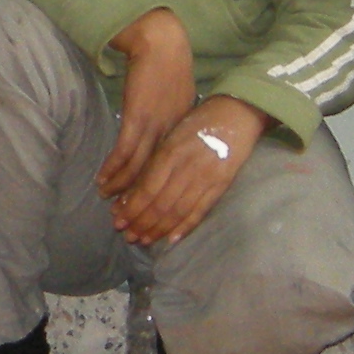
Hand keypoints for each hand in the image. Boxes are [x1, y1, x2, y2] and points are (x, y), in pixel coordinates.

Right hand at [94, 8, 195, 199]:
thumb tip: (163, 136)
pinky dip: (113, 169)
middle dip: (141, 198)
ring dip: (122, 188)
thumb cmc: (170, 65)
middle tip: (129, 218)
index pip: (170, 170)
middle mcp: (171, 133)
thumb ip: (173, 119)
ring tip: (110, 203)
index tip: (150, 209)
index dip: (159, 191)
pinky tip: (103, 181)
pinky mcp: (137, 117)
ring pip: (138, 167)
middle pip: (155, 174)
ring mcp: (154, 126)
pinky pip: (124, 152)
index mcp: (183, 130)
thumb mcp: (180, 97)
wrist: (161, 41)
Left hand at [109, 95, 268, 246]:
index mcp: (169, 152)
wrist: (236, 113)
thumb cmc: (197, 122)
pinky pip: (200, 210)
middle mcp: (186, 168)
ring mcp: (205, 178)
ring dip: (159, 229)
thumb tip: (133, 190)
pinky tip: (171, 239)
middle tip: (128, 236)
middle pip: (159, 204)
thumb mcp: (171, 136)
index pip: (146, 188)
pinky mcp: (221, 185)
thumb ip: (155, 161)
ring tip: (144, 240)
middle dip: (141, 222)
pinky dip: (185, 227)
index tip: (117, 219)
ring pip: (177, 211)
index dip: (131, 208)